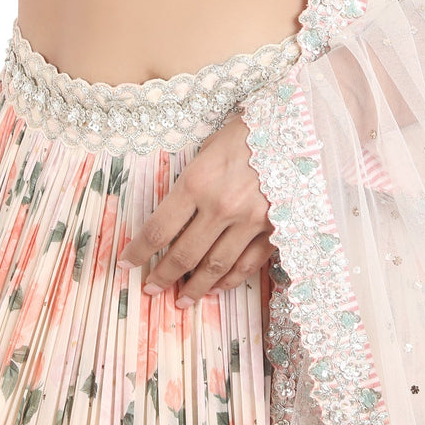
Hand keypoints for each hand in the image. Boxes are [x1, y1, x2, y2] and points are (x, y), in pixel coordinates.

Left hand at [115, 113, 276, 306]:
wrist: (298, 124)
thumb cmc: (248, 130)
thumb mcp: (209, 146)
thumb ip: (191, 181)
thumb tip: (173, 214)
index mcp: (197, 181)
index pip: (158, 229)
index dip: (138, 252)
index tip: (126, 264)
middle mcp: (221, 206)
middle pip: (183, 254)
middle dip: (162, 276)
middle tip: (150, 289)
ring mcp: (251, 221)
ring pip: (215, 267)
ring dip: (195, 288)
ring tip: (181, 300)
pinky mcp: (275, 229)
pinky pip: (247, 264)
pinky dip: (230, 281)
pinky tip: (217, 288)